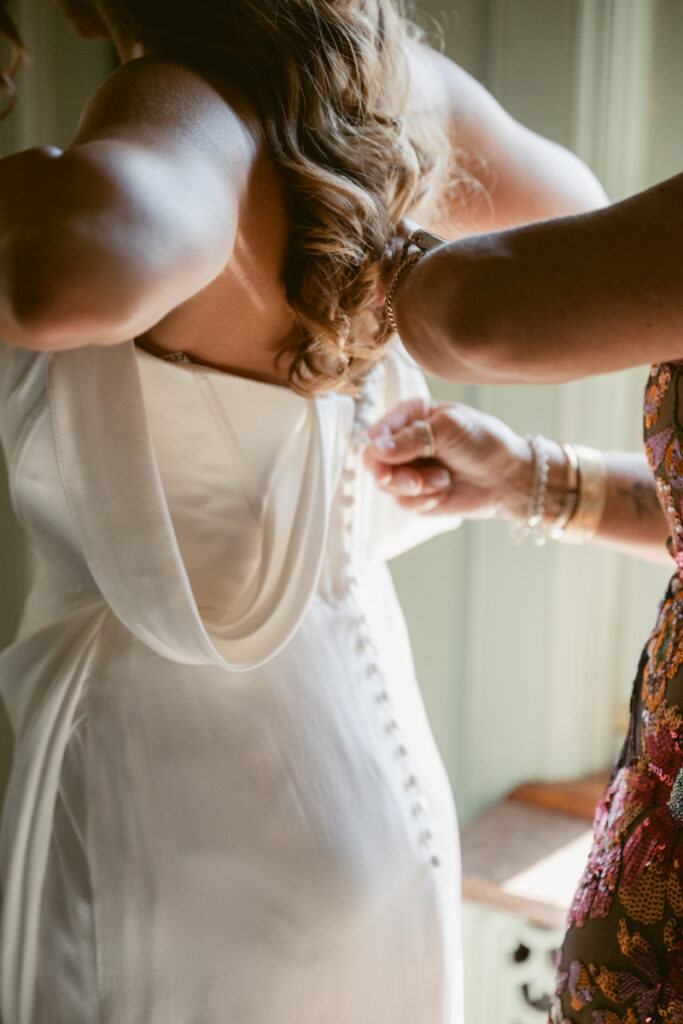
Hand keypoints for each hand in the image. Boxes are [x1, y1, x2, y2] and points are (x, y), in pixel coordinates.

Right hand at [363, 398, 533, 518]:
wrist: (509, 478)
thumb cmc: (484, 443)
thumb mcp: (448, 428)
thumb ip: (410, 438)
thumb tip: (376, 449)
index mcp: (411, 416)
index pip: (377, 432)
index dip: (378, 449)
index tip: (388, 459)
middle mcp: (406, 443)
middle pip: (375, 462)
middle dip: (394, 475)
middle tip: (415, 482)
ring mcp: (410, 470)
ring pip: (387, 485)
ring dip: (415, 487)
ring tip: (443, 481)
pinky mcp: (418, 495)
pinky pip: (403, 503)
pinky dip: (423, 501)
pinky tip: (444, 492)